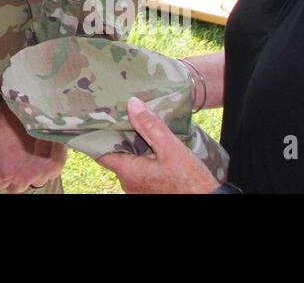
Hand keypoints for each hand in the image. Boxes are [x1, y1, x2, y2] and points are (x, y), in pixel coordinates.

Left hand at [0, 105, 66, 192]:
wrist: (34, 108)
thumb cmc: (8, 120)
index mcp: (5, 172)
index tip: (0, 162)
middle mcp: (23, 178)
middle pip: (15, 188)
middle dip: (13, 176)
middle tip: (15, 158)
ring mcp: (40, 174)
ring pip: (33, 182)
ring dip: (29, 173)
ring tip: (29, 155)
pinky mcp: (55, 167)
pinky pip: (48, 175)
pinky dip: (44, 168)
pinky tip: (41, 153)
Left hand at [95, 96, 220, 193]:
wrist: (207, 201)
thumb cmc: (190, 181)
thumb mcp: (171, 148)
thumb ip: (150, 126)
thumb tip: (132, 104)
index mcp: (127, 172)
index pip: (100, 152)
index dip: (96, 135)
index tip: (96, 118)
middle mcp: (128, 182)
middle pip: (115, 153)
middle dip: (117, 134)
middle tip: (119, 112)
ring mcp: (138, 187)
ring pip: (128, 160)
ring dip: (132, 143)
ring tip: (135, 122)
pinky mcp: (149, 188)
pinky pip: (139, 167)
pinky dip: (141, 153)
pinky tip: (149, 140)